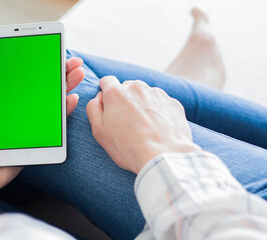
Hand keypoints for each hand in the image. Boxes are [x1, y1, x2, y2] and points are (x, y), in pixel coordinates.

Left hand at [0, 47, 84, 230]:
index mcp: (2, 99)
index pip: (24, 77)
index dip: (38, 64)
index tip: (51, 51)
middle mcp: (17, 110)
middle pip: (41, 87)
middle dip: (58, 73)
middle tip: (73, 61)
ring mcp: (28, 124)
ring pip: (51, 103)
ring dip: (65, 87)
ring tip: (77, 73)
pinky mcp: (36, 139)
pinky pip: (53, 124)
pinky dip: (65, 111)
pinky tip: (71, 99)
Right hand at [86, 76, 200, 173]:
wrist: (164, 157)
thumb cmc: (128, 147)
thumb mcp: (99, 131)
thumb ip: (93, 109)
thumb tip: (99, 98)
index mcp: (116, 93)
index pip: (106, 81)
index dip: (106, 94)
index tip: (110, 107)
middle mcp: (136, 87)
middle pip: (126, 88)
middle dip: (125, 100)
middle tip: (126, 122)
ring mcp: (157, 93)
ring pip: (144, 95)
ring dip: (142, 105)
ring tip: (144, 127)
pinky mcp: (173, 102)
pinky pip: (160, 103)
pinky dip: (157, 112)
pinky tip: (157, 128)